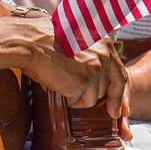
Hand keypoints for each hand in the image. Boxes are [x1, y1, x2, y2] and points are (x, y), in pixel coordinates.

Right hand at [9, 16, 128, 119]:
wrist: (30, 42)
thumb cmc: (46, 39)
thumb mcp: (78, 39)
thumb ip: (93, 53)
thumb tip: (100, 75)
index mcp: (105, 43)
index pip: (120, 74)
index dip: (119, 94)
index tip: (120, 110)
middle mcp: (104, 55)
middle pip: (107, 90)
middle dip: (97, 98)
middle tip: (88, 98)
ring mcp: (95, 69)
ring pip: (93, 98)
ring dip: (77, 95)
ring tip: (61, 79)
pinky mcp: (84, 82)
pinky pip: (79, 102)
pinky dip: (67, 99)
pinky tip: (57, 83)